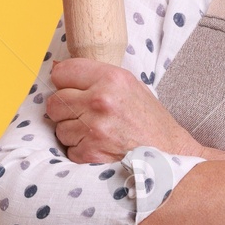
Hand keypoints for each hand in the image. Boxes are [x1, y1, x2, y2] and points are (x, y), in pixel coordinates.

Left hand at [46, 58, 198, 163]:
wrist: (169, 155)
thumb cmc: (151, 122)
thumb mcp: (131, 87)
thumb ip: (97, 78)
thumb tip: (57, 70)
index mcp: (112, 79)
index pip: (63, 71)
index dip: (64, 82)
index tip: (69, 89)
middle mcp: (100, 100)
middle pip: (55, 101)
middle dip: (65, 110)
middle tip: (84, 115)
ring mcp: (94, 128)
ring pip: (59, 128)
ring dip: (73, 133)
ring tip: (97, 133)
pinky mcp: (90, 152)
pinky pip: (69, 150)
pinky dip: (80, 151)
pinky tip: (100, 148)